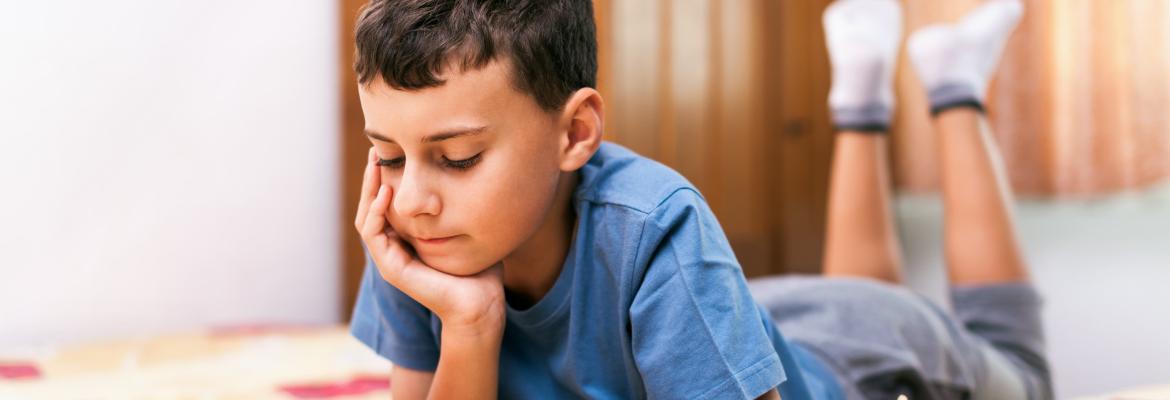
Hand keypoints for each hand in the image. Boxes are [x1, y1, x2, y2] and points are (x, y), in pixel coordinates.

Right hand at [354, 148, 505, 334]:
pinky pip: (374, 234)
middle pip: (372, 207)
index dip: (385, 178)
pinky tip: (386, 191)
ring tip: (375, 163)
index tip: (392, 151)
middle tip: (375, 149)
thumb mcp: (466, 228)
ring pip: (366, 218)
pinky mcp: (391, 268)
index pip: (386, 205)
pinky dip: (376, 211)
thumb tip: (468, 177)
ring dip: (369, 190)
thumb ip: (458, 208)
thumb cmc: (480, 269)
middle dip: (372, 178)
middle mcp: (395, 249)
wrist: (480, 303)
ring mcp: (390, 259)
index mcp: (407, 241)